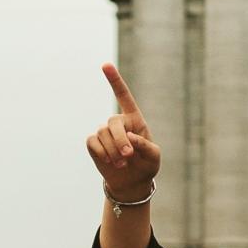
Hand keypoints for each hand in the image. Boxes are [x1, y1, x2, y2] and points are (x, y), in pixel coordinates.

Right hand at [86, 64, 160, 191]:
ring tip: (123, 164)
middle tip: (128, 157)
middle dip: (120, 141)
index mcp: (134, 119)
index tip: (105, 65)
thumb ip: (146, 145)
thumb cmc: (146, 165)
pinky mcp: (94, 143)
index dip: (114, 80)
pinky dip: (102, 153)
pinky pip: (93, 142)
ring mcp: (104, 132)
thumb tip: (129, 137)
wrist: (131, 182)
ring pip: (103, 135)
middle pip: (113, 123)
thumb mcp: (154, 156)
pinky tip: (110, 162)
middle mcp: (118, 123)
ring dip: (113, 152)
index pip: (123, 96)